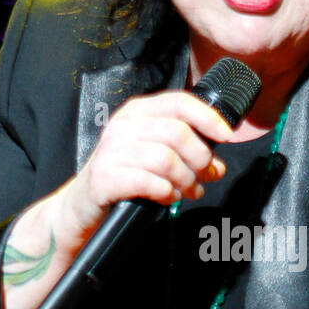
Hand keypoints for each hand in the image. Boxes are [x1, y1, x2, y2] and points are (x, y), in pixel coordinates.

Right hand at [55, 91, 233, 251]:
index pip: (180, 102)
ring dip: (185, 180)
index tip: (226, 136)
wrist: (81, 205)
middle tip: (204, 177)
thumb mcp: (152, 153)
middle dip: (200, 159)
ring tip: (187, 191)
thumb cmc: (122, 176)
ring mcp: (112, 151)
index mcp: (137, 112)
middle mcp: (123, 125)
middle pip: (178, 133)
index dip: (208, 118)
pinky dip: (166, 193)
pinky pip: (151, 183)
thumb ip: (184, 152)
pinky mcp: (105, 178)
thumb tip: (217, 165)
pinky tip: (166, 198)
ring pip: (167, 160)